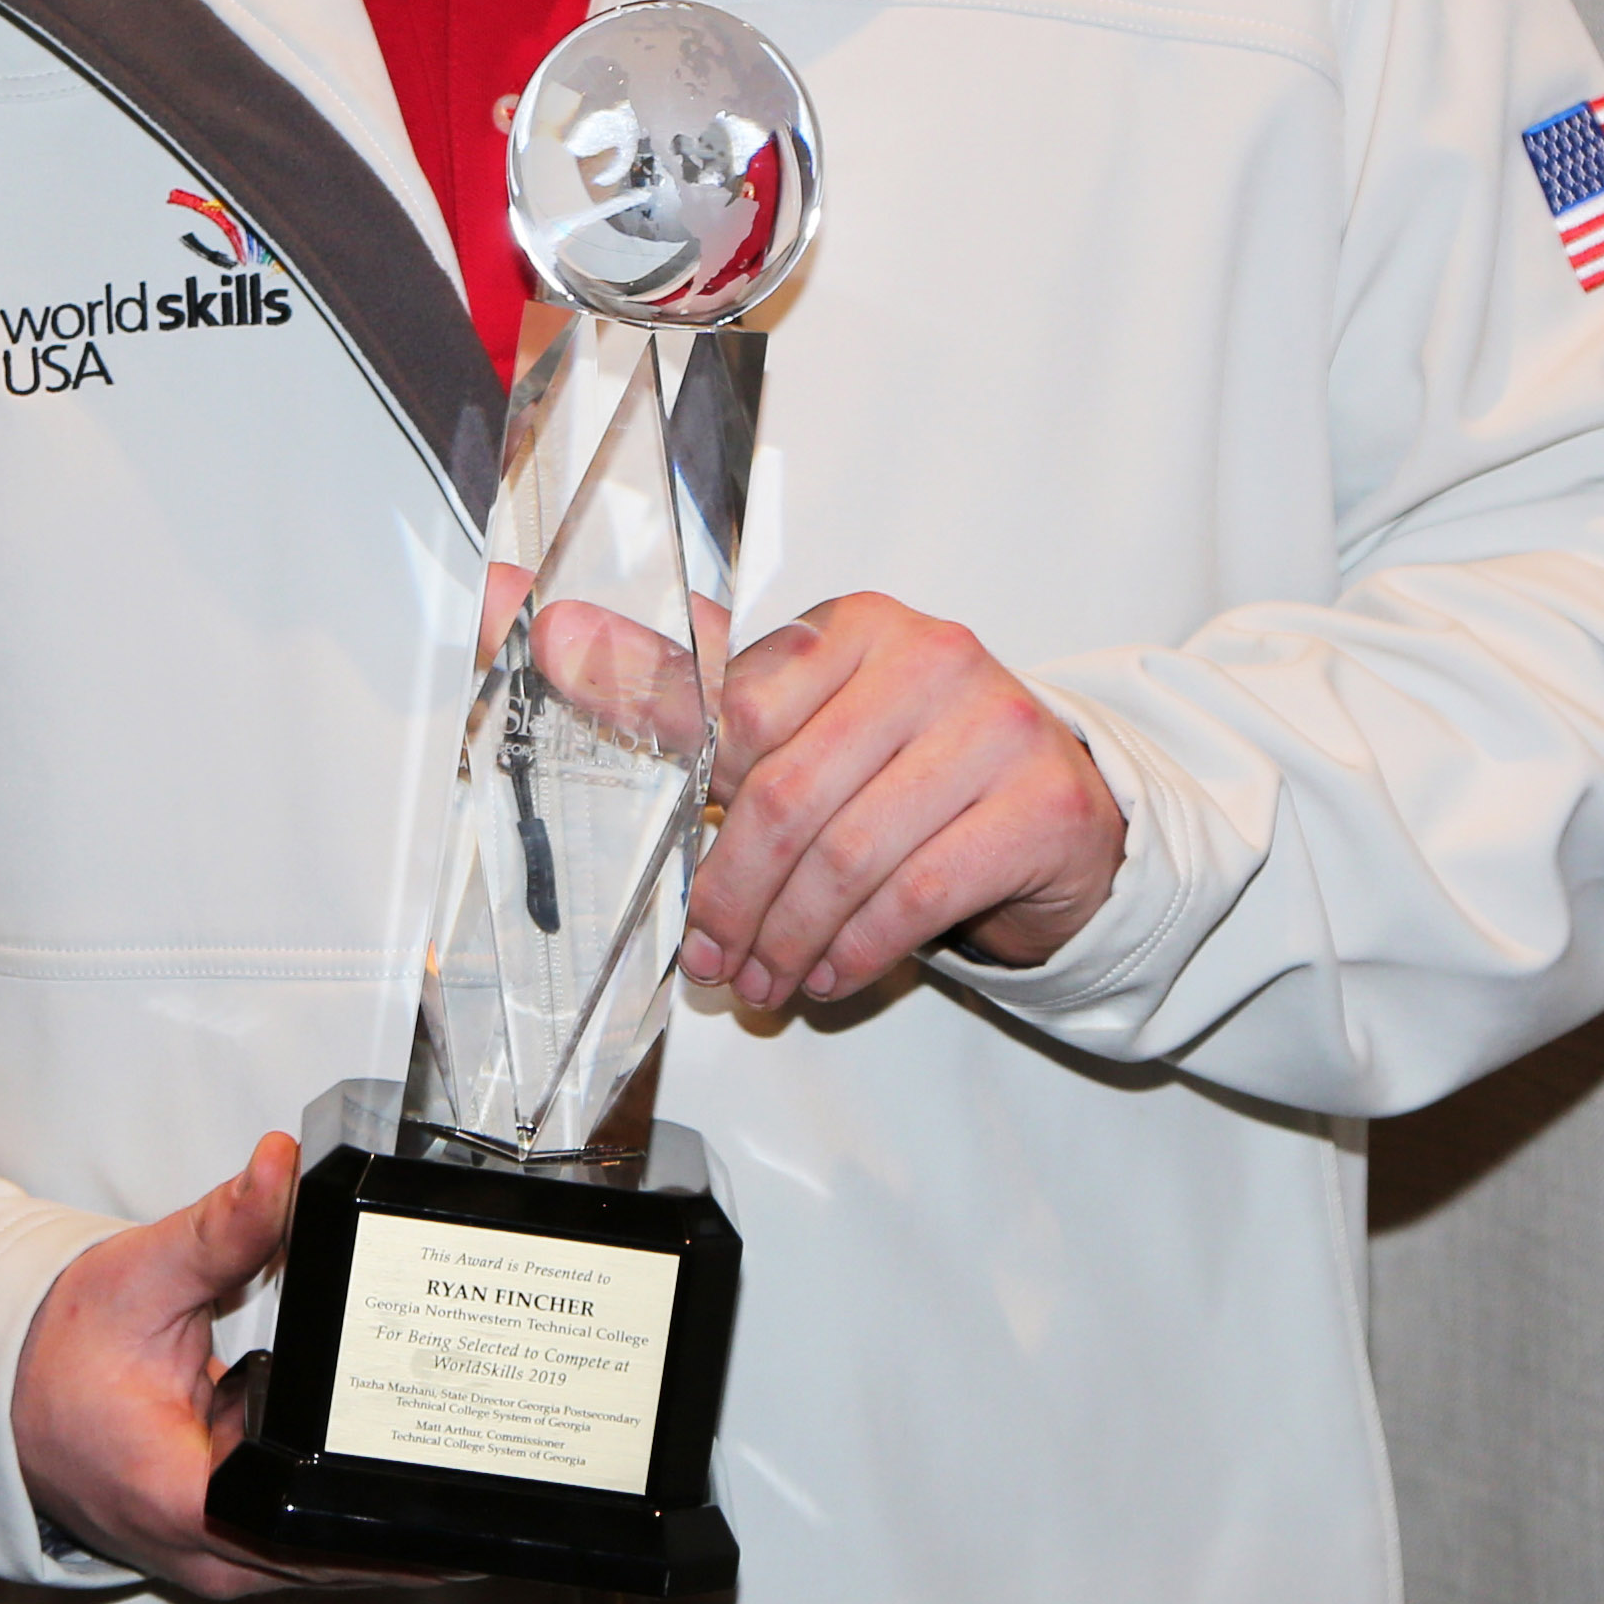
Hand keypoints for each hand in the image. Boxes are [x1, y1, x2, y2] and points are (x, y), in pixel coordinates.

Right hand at [11, 1135, 428, 1598]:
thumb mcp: (143, 1277)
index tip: (447, 1465)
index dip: (390, 1514)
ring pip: (327, 1558)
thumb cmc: (60, 1353)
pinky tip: (376, 1452)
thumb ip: (224, 1228)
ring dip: (381, 1516)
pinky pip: (304, 1541)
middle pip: (339, 1556)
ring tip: (441, 1440)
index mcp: (186, 1499)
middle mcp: (206, 1551)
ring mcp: (216, 1558)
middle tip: (471, 1439)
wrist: (4, 1394)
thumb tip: (281, 1168)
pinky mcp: (224, 1545)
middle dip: (409, 1515)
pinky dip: (340, 1507)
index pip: (315, 1531)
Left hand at [681, 592, 1123, 1009]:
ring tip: (765, 979)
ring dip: (790, 937)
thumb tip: (545, 624)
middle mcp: (930, 658)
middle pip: (789, 794)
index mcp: (856, 626)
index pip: (741, 712)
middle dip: (736, 895)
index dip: (692, 808)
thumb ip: (689, 691)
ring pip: (848, 854)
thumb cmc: (913, 764)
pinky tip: (831, 974)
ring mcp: (995, 728)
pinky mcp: (1040, 806)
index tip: (666, 878)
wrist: (1058, 813)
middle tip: (711, 958)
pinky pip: (917, 894)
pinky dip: (857, 949)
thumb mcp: (807, 723)